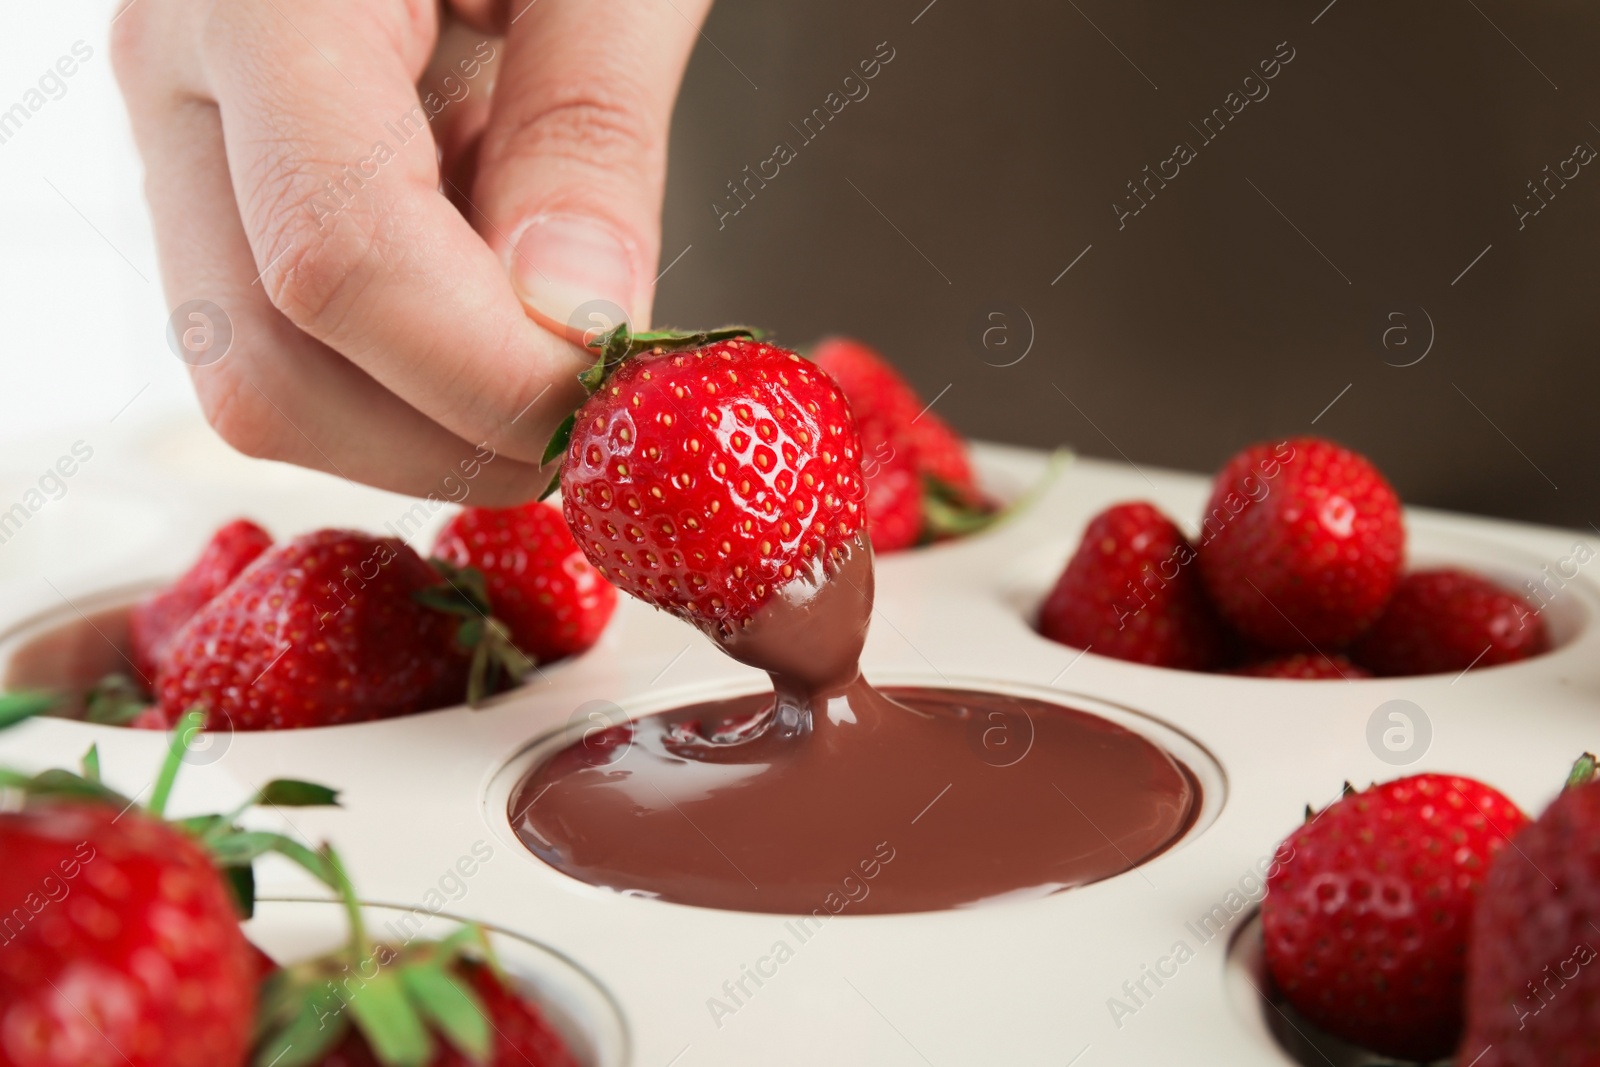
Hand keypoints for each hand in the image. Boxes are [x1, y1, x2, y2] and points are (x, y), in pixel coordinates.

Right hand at [113, 0, 708, 502]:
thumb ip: (588, 130)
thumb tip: (579, 328)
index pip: (341, 264)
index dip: (491, 375)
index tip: (617, 400)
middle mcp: (181, 80)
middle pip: (270, 372)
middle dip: (452, 437)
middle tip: (597, 415)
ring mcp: (186, 136)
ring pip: (266, 383)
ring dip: (431, 417)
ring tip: (554, 336)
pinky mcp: (224, 178)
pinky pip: (291, 339)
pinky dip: (411, 371)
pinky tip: (497, 290)